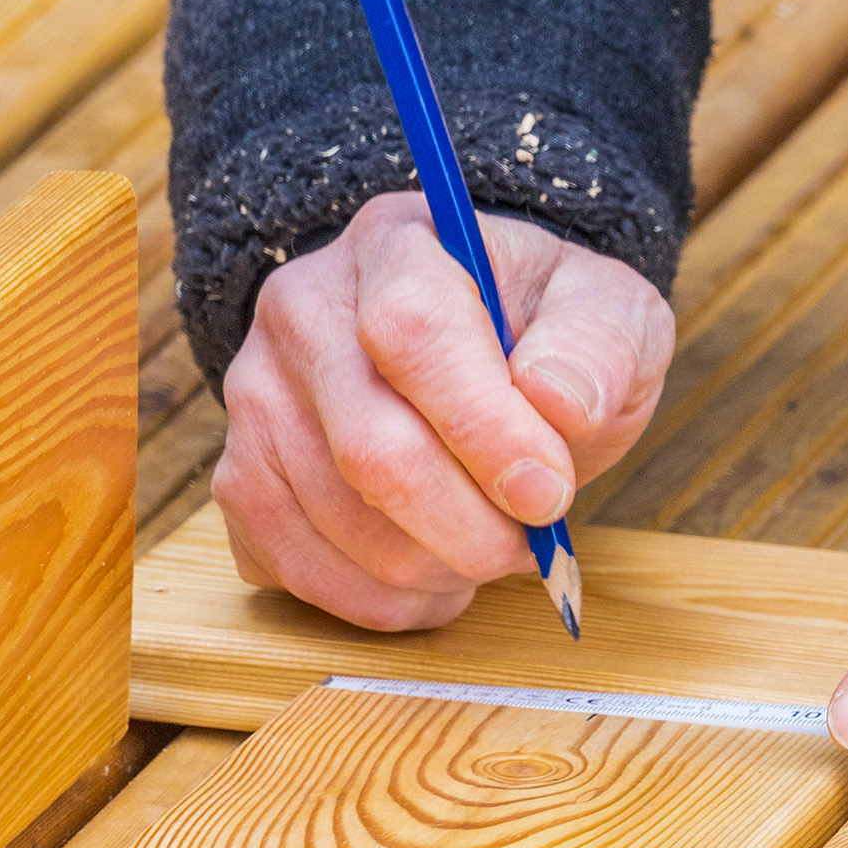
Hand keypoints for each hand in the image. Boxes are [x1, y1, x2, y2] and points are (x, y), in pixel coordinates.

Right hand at [214, 194, 671, 629]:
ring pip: (335, 523)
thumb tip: (556, 403)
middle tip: (532, 543)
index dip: (483, 429)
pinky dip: (379, 600)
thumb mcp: (608, 310)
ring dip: (435, 569)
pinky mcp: (240, 477)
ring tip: (489, 550)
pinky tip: (433, 577)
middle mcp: (302, 310)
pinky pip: (295, 568)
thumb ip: (598, 345)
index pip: (411, 334)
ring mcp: (258, 396)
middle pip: (369, 448)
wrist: (481, 356)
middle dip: (470, 526)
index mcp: (396, 246)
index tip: (549, 492)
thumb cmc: (543, 333)